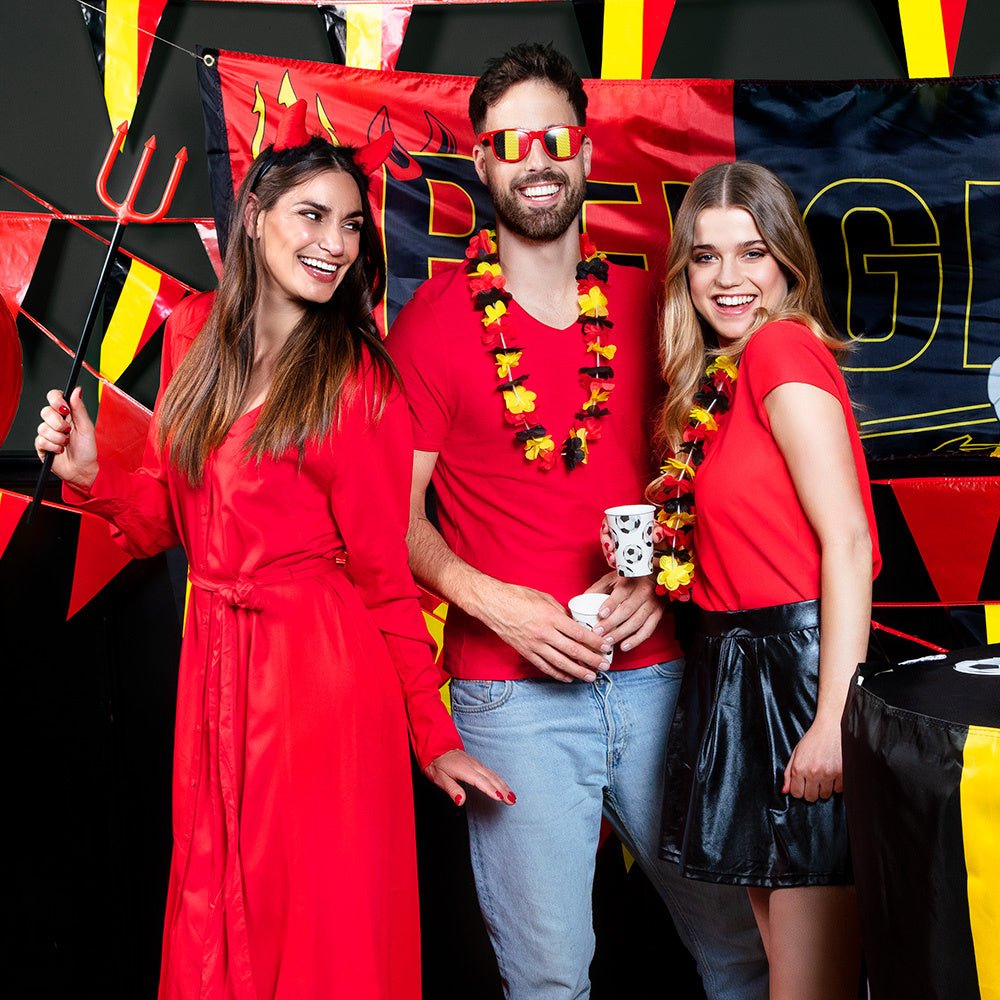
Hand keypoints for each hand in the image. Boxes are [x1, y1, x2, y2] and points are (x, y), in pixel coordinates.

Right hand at [35, 387, 97, 491]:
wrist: (82, 470)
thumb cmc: (87, 450)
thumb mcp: (87, 427)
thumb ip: (80, 408)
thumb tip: (77, 390)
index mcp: (67, 414)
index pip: (54, 397)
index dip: (55, 400)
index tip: (64, 409)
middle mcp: (56, 421)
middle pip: (45, 411)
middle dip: (59, 423)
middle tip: (68, 431)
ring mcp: (48, 433)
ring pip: (43, 427)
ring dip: (58, 438)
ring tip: (67, 443)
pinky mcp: (42, 445)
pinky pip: (41, 440)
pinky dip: (53, 446)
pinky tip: (60, 450)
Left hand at [424, 749, 515, 806]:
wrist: (437, 748)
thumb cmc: (438, 765)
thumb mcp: (440, 779)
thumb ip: (451, 789)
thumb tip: (460, 801)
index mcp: (465, 770)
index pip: (480, 781)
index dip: (491, 790)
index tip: (500, 798)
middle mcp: (473, 765)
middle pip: (491, 778)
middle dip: (503, 790)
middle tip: (512, 801)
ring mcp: (477, 764)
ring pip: (493, 775)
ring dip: (504, 785)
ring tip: (512, 796)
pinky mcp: (477, 764)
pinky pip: (491, 772)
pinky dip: (500, 780)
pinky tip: (504, 786)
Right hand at [477, 580, 611, 682]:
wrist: (493, 604)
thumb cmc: (518, 596)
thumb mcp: (544, 598)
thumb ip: (561, 612)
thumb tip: (574, 622)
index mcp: (551, 617)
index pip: (579, 633)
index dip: (594, 642)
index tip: (606, 647)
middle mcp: (545, 634)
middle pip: (573, 651)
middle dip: (592, 660)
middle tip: (605, 665)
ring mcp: (535, 645)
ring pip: (561, 663)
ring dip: (578, 671)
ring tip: (591, 676)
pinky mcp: (526, 652)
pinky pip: (545, 666)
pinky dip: (558, 674)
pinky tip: (568, 677)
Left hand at [587, 571, 662, 653]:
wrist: (656, 577)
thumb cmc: (631, 578)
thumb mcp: (613, 577)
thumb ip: (598, 587)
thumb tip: (582, 600)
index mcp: (631, 581)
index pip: (620, 594)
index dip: (610, 605)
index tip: (600, 614)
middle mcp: (643, 592)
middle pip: (626, 610)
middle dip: (611, 624)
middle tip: (598, 633)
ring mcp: (652, 604)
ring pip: (636, 622)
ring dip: (620, 634)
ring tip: (607, 641)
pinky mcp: (657, 614)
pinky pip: (647, 630)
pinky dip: (636, 640)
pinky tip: (624, 646)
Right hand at [601, 518, 668, 569]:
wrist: (655, 546)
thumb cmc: (652, 534)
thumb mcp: (655, 530)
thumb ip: (658, 530)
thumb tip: (656, 535)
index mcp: (623, 522)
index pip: (608, 520)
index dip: (604, 524)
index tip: (605, 529)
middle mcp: (617, 533)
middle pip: (605, 535)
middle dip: (605, 542)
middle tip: (610, 547)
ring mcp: (617, 544)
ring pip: (607, 548)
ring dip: (607, 553)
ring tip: (612, 558)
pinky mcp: (619, 554)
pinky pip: (611, 558)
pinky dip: (612, 561)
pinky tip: (614, 564)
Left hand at [782, 718, 842, 801]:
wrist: (832, 728)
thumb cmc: (814, 738)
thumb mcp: (796, 753)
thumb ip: (788, 773)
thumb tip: (785, 791)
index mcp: (799, 768)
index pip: (797, 794)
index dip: (799, 790)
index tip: (802, 785)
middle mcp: (813, 773)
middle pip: (811, 797)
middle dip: (811, 791)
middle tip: (813, 780)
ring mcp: (828, 774)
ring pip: (825, 795)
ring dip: (824, 788)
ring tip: (823, 775)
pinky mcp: (842, 774)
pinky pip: (838, 790)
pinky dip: (836, 784)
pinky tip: (833, 773)